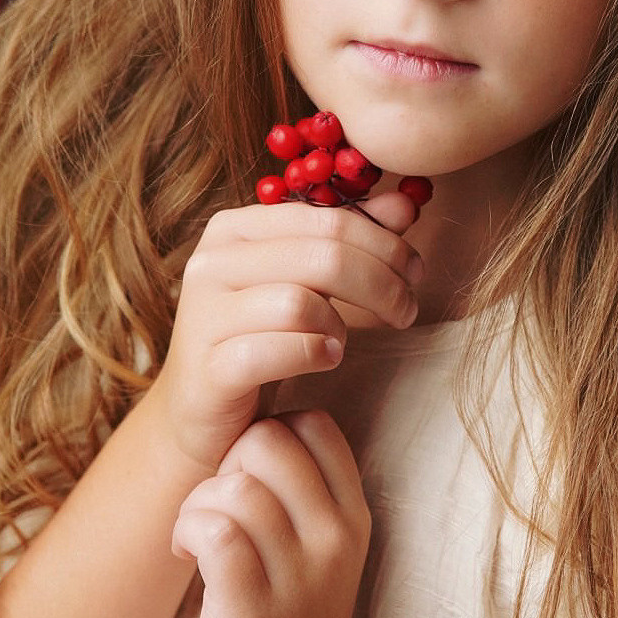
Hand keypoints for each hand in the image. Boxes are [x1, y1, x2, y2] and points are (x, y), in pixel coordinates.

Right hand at [149, 191, 421, 474]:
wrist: (202, 413)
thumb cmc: (263, 338)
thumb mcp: (308, 282)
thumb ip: (352, 240)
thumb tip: (405, 204)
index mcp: (235, 228)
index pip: (328, 219)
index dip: (384, 244)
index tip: (415, 272)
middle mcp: (211, 262)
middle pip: (323, 257)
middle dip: (381, 284)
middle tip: (406, 312)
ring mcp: (203, 314)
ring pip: (300, 302)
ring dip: (340, 325)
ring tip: (343, 341)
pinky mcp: (207, 368)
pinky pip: (276, 351)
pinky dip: (314, 354)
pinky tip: (326, 360)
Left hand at [170, 408, 370, 617]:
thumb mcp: (318, 554)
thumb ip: (299, 493)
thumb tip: (250, 428)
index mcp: (352, 516)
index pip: (314, 423)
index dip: (267, 433)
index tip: (248, 479)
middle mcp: (334, 538)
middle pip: (268, 439)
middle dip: (225, 464)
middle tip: (216, 512)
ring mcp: (297, 574)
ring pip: (235, 485)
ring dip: (197, 504)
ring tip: (195, 540)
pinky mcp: (252, 607)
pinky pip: (215, 529)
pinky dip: (187, 531)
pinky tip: (185, 557)